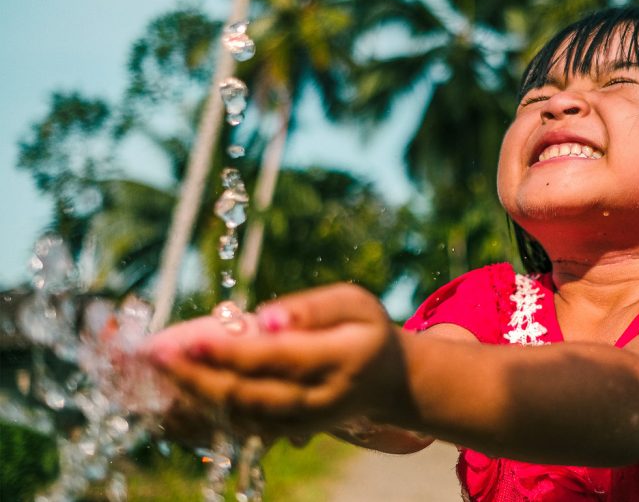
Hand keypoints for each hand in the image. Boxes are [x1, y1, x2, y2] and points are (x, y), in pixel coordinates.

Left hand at [146, 283, 412, 440]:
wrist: (389, 384)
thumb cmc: (366, 331)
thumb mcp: (355, 303)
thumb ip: (314, 308)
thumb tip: (266, 317)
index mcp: (340, 361)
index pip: (275, 359)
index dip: (228, 353)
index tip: (185, 339)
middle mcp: (320, 400)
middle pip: (248, 395)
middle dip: (194, 378)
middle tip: (151, 358)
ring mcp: (302, 424)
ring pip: (238, 418)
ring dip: (190, 399)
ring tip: (150, 375)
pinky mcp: (287, 434)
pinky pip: (239, 429)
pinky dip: (201, 417)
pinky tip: (168, 399)